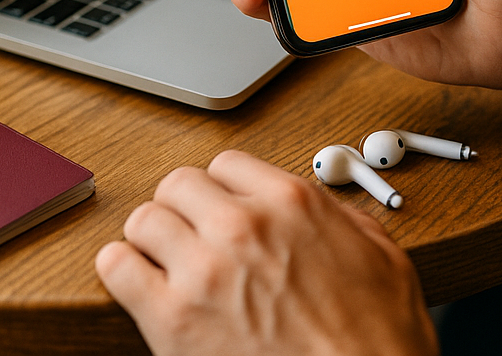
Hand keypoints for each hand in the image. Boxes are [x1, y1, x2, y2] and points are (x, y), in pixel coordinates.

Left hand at [95, 150, 437, 355]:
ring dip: (151, 238)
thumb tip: (324, 210)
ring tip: (163, 261)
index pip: (227, 163)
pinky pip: (117, 267)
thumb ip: (344, 219)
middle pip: (179, 183)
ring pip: (144, 218)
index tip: (222, 208)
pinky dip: (121, 271)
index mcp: (291, 203)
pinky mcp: (173, 320)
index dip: (222, 188)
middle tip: (190, 234)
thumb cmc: (379, 345)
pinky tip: (138, 284)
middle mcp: (242, 225)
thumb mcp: (383, 260)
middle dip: (183, 208)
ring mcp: (204, 270)